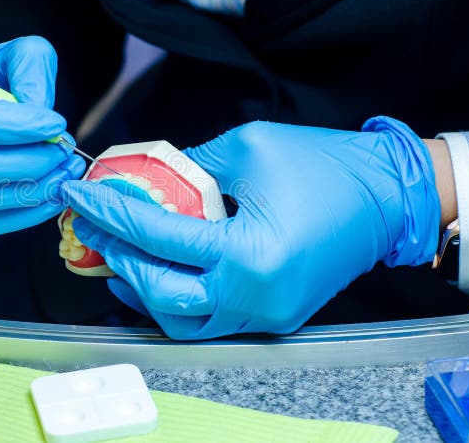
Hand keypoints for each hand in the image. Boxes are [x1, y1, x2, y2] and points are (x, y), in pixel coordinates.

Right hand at [0, 36, 84, 236]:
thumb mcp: (8, 54)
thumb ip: (30, 69)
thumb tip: (43, 115)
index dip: (13, 128)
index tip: (57, 124)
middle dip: (31, 163)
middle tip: (66, 154)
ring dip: (31, 193)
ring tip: (63, 174)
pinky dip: (18, 216)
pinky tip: (45, 196)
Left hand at [61, 117, 440, 338]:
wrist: (387, 197)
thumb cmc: (326, 166)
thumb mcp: (247, 148)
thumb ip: (189, 168)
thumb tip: (146, 179)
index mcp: (249, 252)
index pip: (158, 236)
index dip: (111, 212)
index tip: (81, 195)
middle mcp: (255, 296)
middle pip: (159, 293)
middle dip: (118, 257)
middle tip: (94, 226)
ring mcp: (266, 314)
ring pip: (181, 320)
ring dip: (142, 289)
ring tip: (119, 255)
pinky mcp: (273, 317)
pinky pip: (211, 319)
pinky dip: (177, 299)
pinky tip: (159, 273)